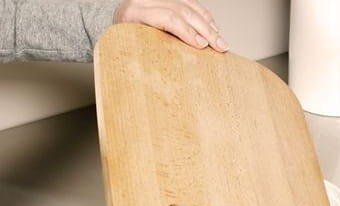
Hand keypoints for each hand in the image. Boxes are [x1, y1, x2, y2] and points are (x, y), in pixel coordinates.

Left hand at [113, 0, 228, 51]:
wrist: (114, 22)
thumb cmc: (122, 39)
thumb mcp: (131, 47)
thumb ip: (151, 49)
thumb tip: (180, 60)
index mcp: (134, 13)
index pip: (168, 18)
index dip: (187, 32)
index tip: (201, 46)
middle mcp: (145, 0)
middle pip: (183, 11)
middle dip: (205, 30)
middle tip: (219, 45)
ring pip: (189, 5)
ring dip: (208, 23)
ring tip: (220, 39)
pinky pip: (189, 1)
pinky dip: (204, 14)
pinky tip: (213, 26)